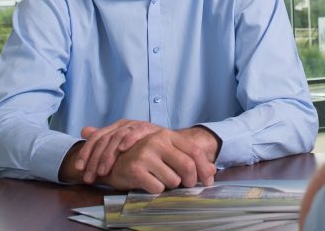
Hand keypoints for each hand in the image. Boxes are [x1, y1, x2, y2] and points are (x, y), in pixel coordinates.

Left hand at [75, 119, 162, 183]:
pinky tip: (122, 150)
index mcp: (115, 128)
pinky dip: (129, 139)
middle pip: (104, 139)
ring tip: (103, 171)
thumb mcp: (123, 147)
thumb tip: (84, 130)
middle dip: (94, 159)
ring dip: (108, 155)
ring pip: (117, 137)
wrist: (172, 144)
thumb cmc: (145, 148)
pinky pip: (137, 132)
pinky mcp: (150, 128)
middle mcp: (124, 125)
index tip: (80, 169)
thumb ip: (105, 141)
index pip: (96, 138)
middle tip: (90, 177)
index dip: (86, 152)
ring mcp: (136, 125)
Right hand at [101, 128, 217, 192]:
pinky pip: (158, 188)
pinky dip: (156, 190)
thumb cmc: (143, 157)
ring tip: (160, 180)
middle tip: (187, 186)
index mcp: (167, 134)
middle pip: (187, 167)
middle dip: (190, 181)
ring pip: (173, 180)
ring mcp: (145, 154)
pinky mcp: (136, 169)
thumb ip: (189, 158)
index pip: (195, 151)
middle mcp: (157, 141)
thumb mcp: (166, 152)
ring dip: (170, 186)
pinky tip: (149, 183)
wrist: (112, 160)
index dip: (204, 169)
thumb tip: (212, 171)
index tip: (207, 181)